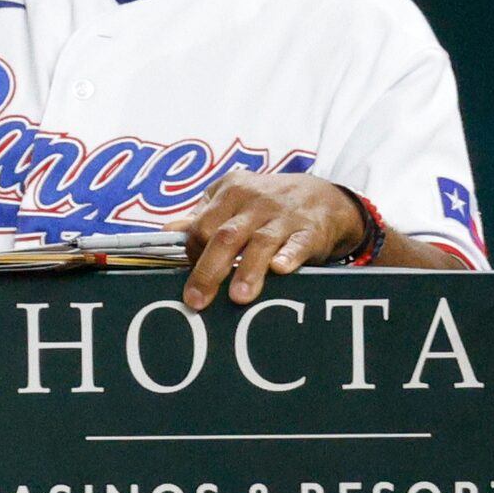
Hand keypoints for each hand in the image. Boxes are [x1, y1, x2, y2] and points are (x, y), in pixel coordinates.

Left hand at [182, 172, 365, 309]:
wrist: (325, 196)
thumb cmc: (267, 204)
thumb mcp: (233, 199)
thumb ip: (203, 217)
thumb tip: (168, 233)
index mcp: (230, 192)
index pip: (202, 226)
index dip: (193, 254)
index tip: (191, 279)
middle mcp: (255, 203)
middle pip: (225, 236)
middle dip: (209, 270)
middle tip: (198, 300)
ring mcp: (283, 217)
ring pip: (260, 243)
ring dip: (247, 270)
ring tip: (239, 297)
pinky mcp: (310, 230)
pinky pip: (298, 244)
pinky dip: (288, 256)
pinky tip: (280, 269)